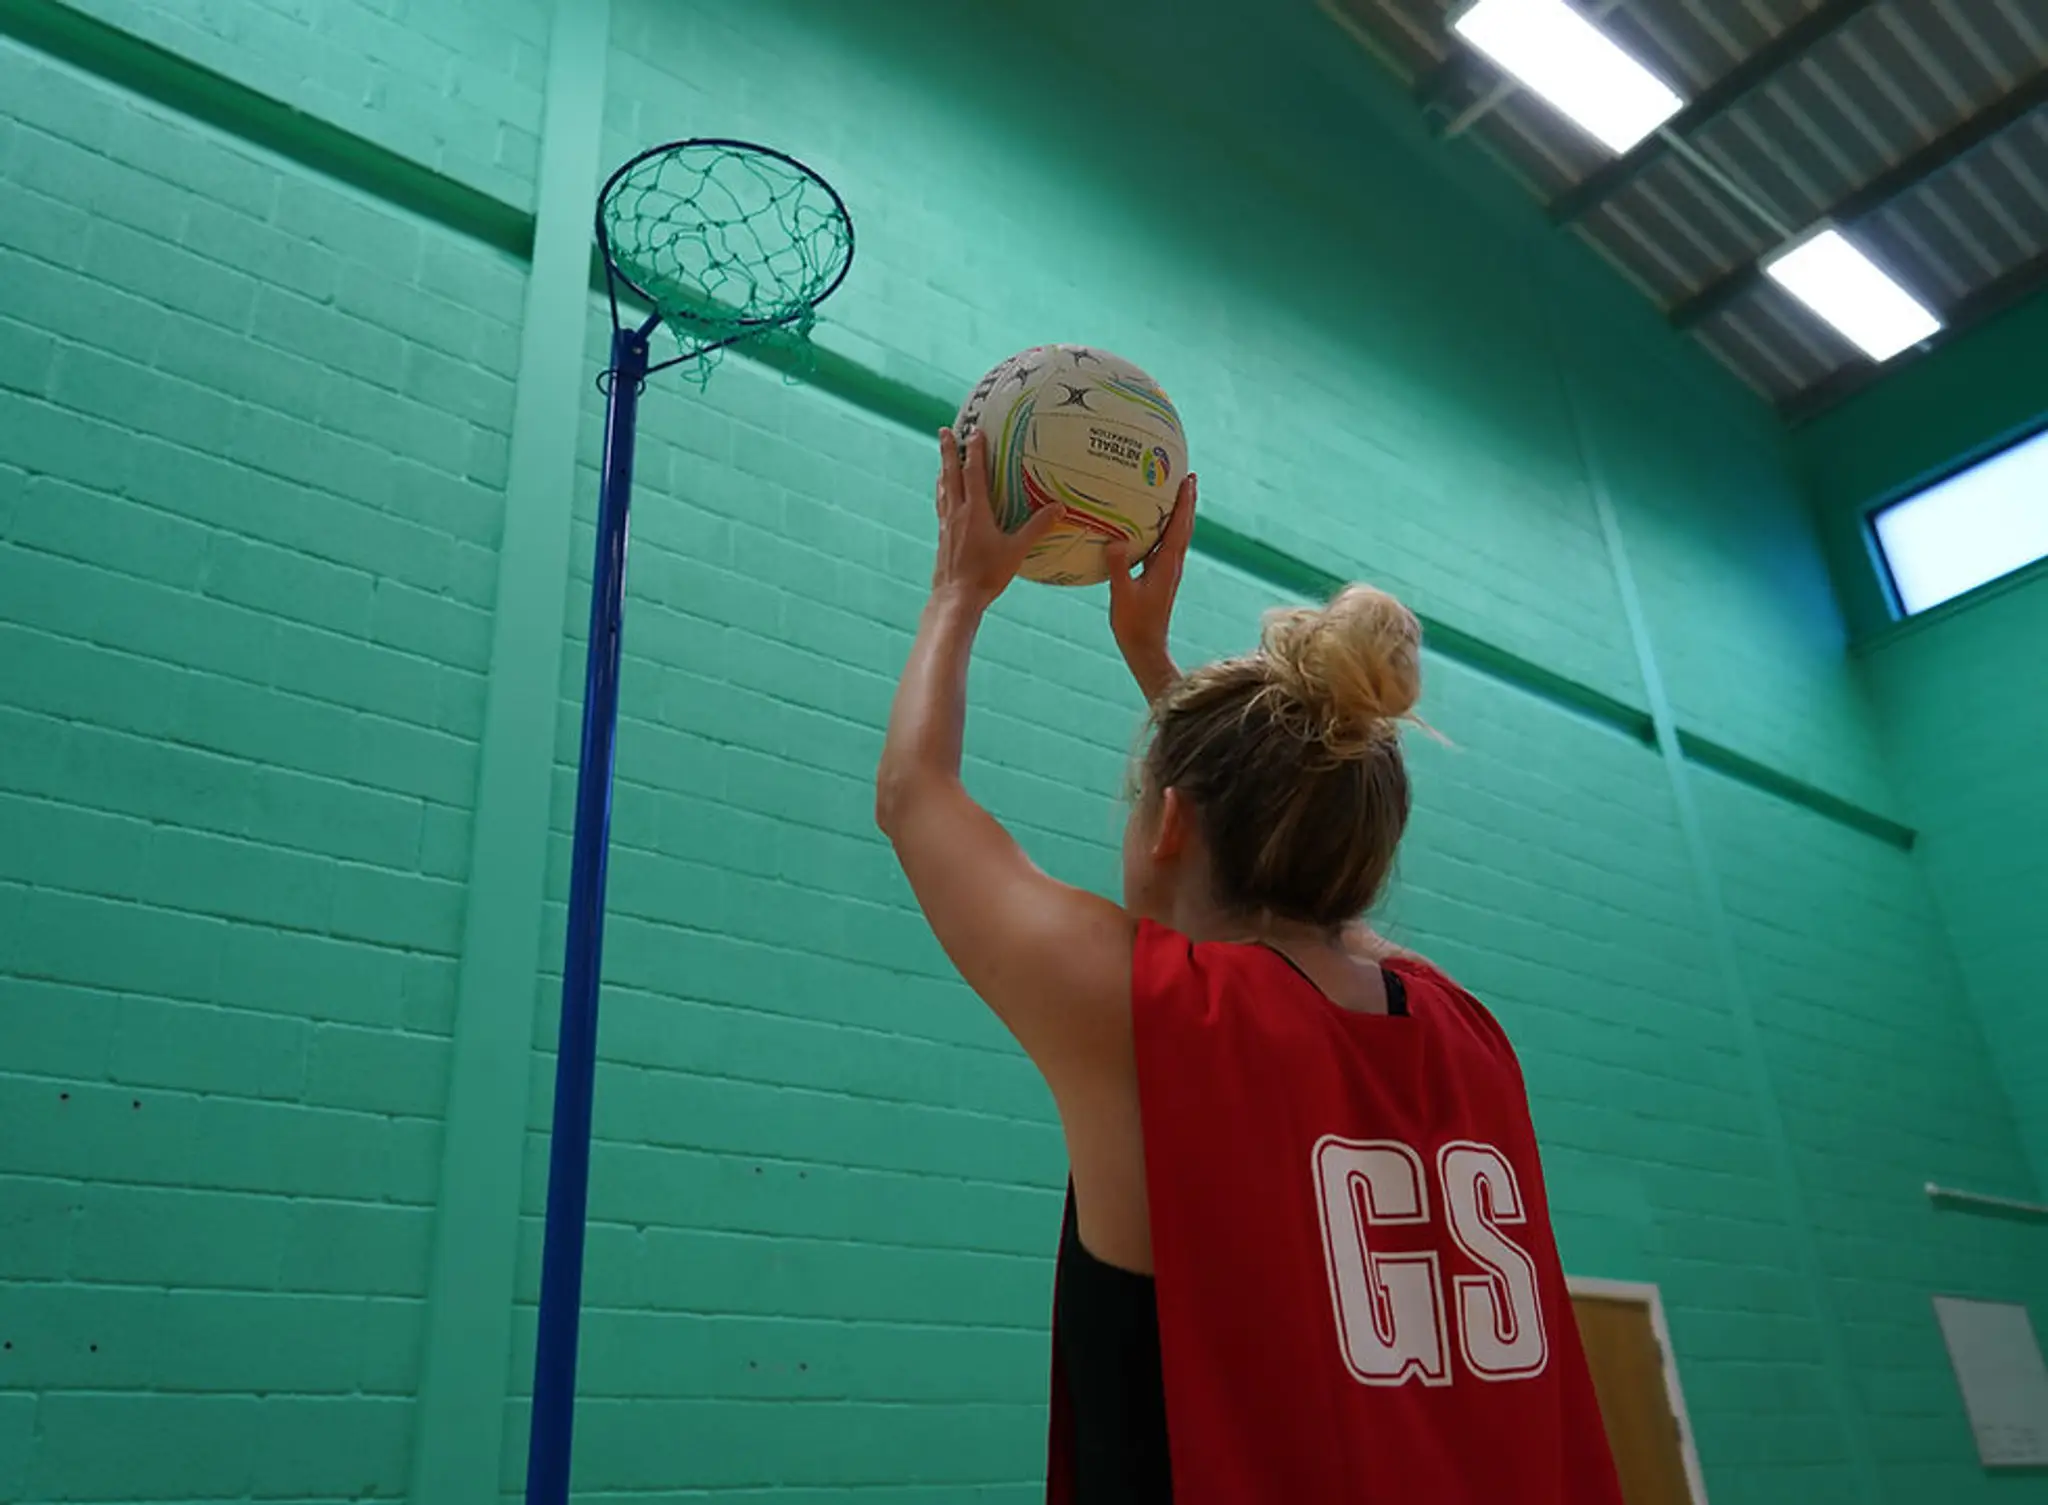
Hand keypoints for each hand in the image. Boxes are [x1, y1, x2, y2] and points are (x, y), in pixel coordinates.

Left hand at [931, 427, 1064, 609]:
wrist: (956, 597)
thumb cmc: (987, 574)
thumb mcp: (1016, 551)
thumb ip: (1037, 527)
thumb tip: (1059, 507)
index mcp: (974, 511)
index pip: (973, 473)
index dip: (974, 451)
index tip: (975, 431)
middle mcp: (957, 513)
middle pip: (950, 475)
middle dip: (948, 451)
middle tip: (944, 430)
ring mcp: (947, 525)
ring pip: (943, 489)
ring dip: (943, 470)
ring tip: (942, 458)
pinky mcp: (943, 537)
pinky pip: (941, 506)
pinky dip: (942, 492)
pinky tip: (944, 495)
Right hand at [1106, 472, 1195, 699]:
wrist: (1145, 647)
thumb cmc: (1134, 624)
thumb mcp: (1122, 594)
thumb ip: (1119, 567)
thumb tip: (1116, 540)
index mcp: (1167, 565)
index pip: (1180, 527)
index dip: (1184, 503)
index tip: (1188, 480)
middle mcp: (1172, 565)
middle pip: (1185, 526)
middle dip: (1187, 501)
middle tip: (1188, 477)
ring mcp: (1168, 571)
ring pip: (1178, 535)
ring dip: (1180, 513)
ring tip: (1176, 493)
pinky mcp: (1161, 577)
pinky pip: (1167, 545)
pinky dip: (1167, 528)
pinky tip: (1155, 524)